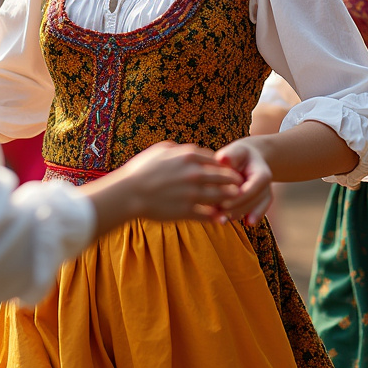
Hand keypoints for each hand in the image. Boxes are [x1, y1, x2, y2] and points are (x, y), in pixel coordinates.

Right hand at [122, 141, 244, 220]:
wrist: (128, 193)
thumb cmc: (140, 170)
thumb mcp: (159, 150)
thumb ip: (177, 149)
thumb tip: (186, 150)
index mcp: (188, 156)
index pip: (217, 160)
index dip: (225, 166)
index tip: (229, 171)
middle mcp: (194, 173)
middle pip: (224, 177)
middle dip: (234, 182)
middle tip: (239, 186)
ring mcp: (192, 193)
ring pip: (221, 196)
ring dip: (230, 199)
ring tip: (234, 201)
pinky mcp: (187, 211)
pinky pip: (208, 215)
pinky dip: (216, 216)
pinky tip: (220, 218)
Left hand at [215, 139, 273, 224]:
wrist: (251, 159)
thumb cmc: (239, 154)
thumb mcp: (236, 151)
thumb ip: (230, 155)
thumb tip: (222, 159)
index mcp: (262, 174)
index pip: (251, 189)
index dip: (237, 198)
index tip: (222, 204)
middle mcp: (267, 186)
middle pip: (253, 202)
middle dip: (236, 209)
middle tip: (218, 215)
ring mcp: (266, 194)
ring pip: (255, 208)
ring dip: (239, 214)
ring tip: (222, 220)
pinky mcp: (262, 200)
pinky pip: (259, 210)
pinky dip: (251, 217)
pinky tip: (242, 223)